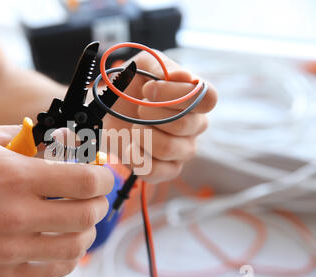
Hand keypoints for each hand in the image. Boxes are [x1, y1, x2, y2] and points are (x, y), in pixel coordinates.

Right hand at [0, 124, 113, 276]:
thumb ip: (28, 135)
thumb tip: (64, 138)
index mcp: (13, 177)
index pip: (83, 180)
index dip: (103, 175)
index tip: (102, 172)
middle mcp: (15, 215)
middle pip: (87, 214)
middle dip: (99, 201)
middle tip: (93, 194)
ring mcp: (10, 249)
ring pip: (76, 246)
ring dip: (87, 230)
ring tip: (79, 217)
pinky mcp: (2, 272)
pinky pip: (52, 271)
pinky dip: (68, 257)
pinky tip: (62, 242)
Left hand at [104, 51, 216, 182]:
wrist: (107, 111)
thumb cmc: (130, 86)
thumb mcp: (142, 65)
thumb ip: (162, 67)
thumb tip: (184, 77)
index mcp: (196, 100)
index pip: (208, 99)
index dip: (178, 94)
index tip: (148, 89)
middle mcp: (195, 126)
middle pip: (184, 124)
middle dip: (151, 114)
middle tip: (137, 109)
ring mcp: (183, 150)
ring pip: (168, 148)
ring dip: (142, 135)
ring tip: (133, 127)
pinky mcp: (167, 170)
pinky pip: (156, 171)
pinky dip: (136, 158)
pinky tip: (130, 146)